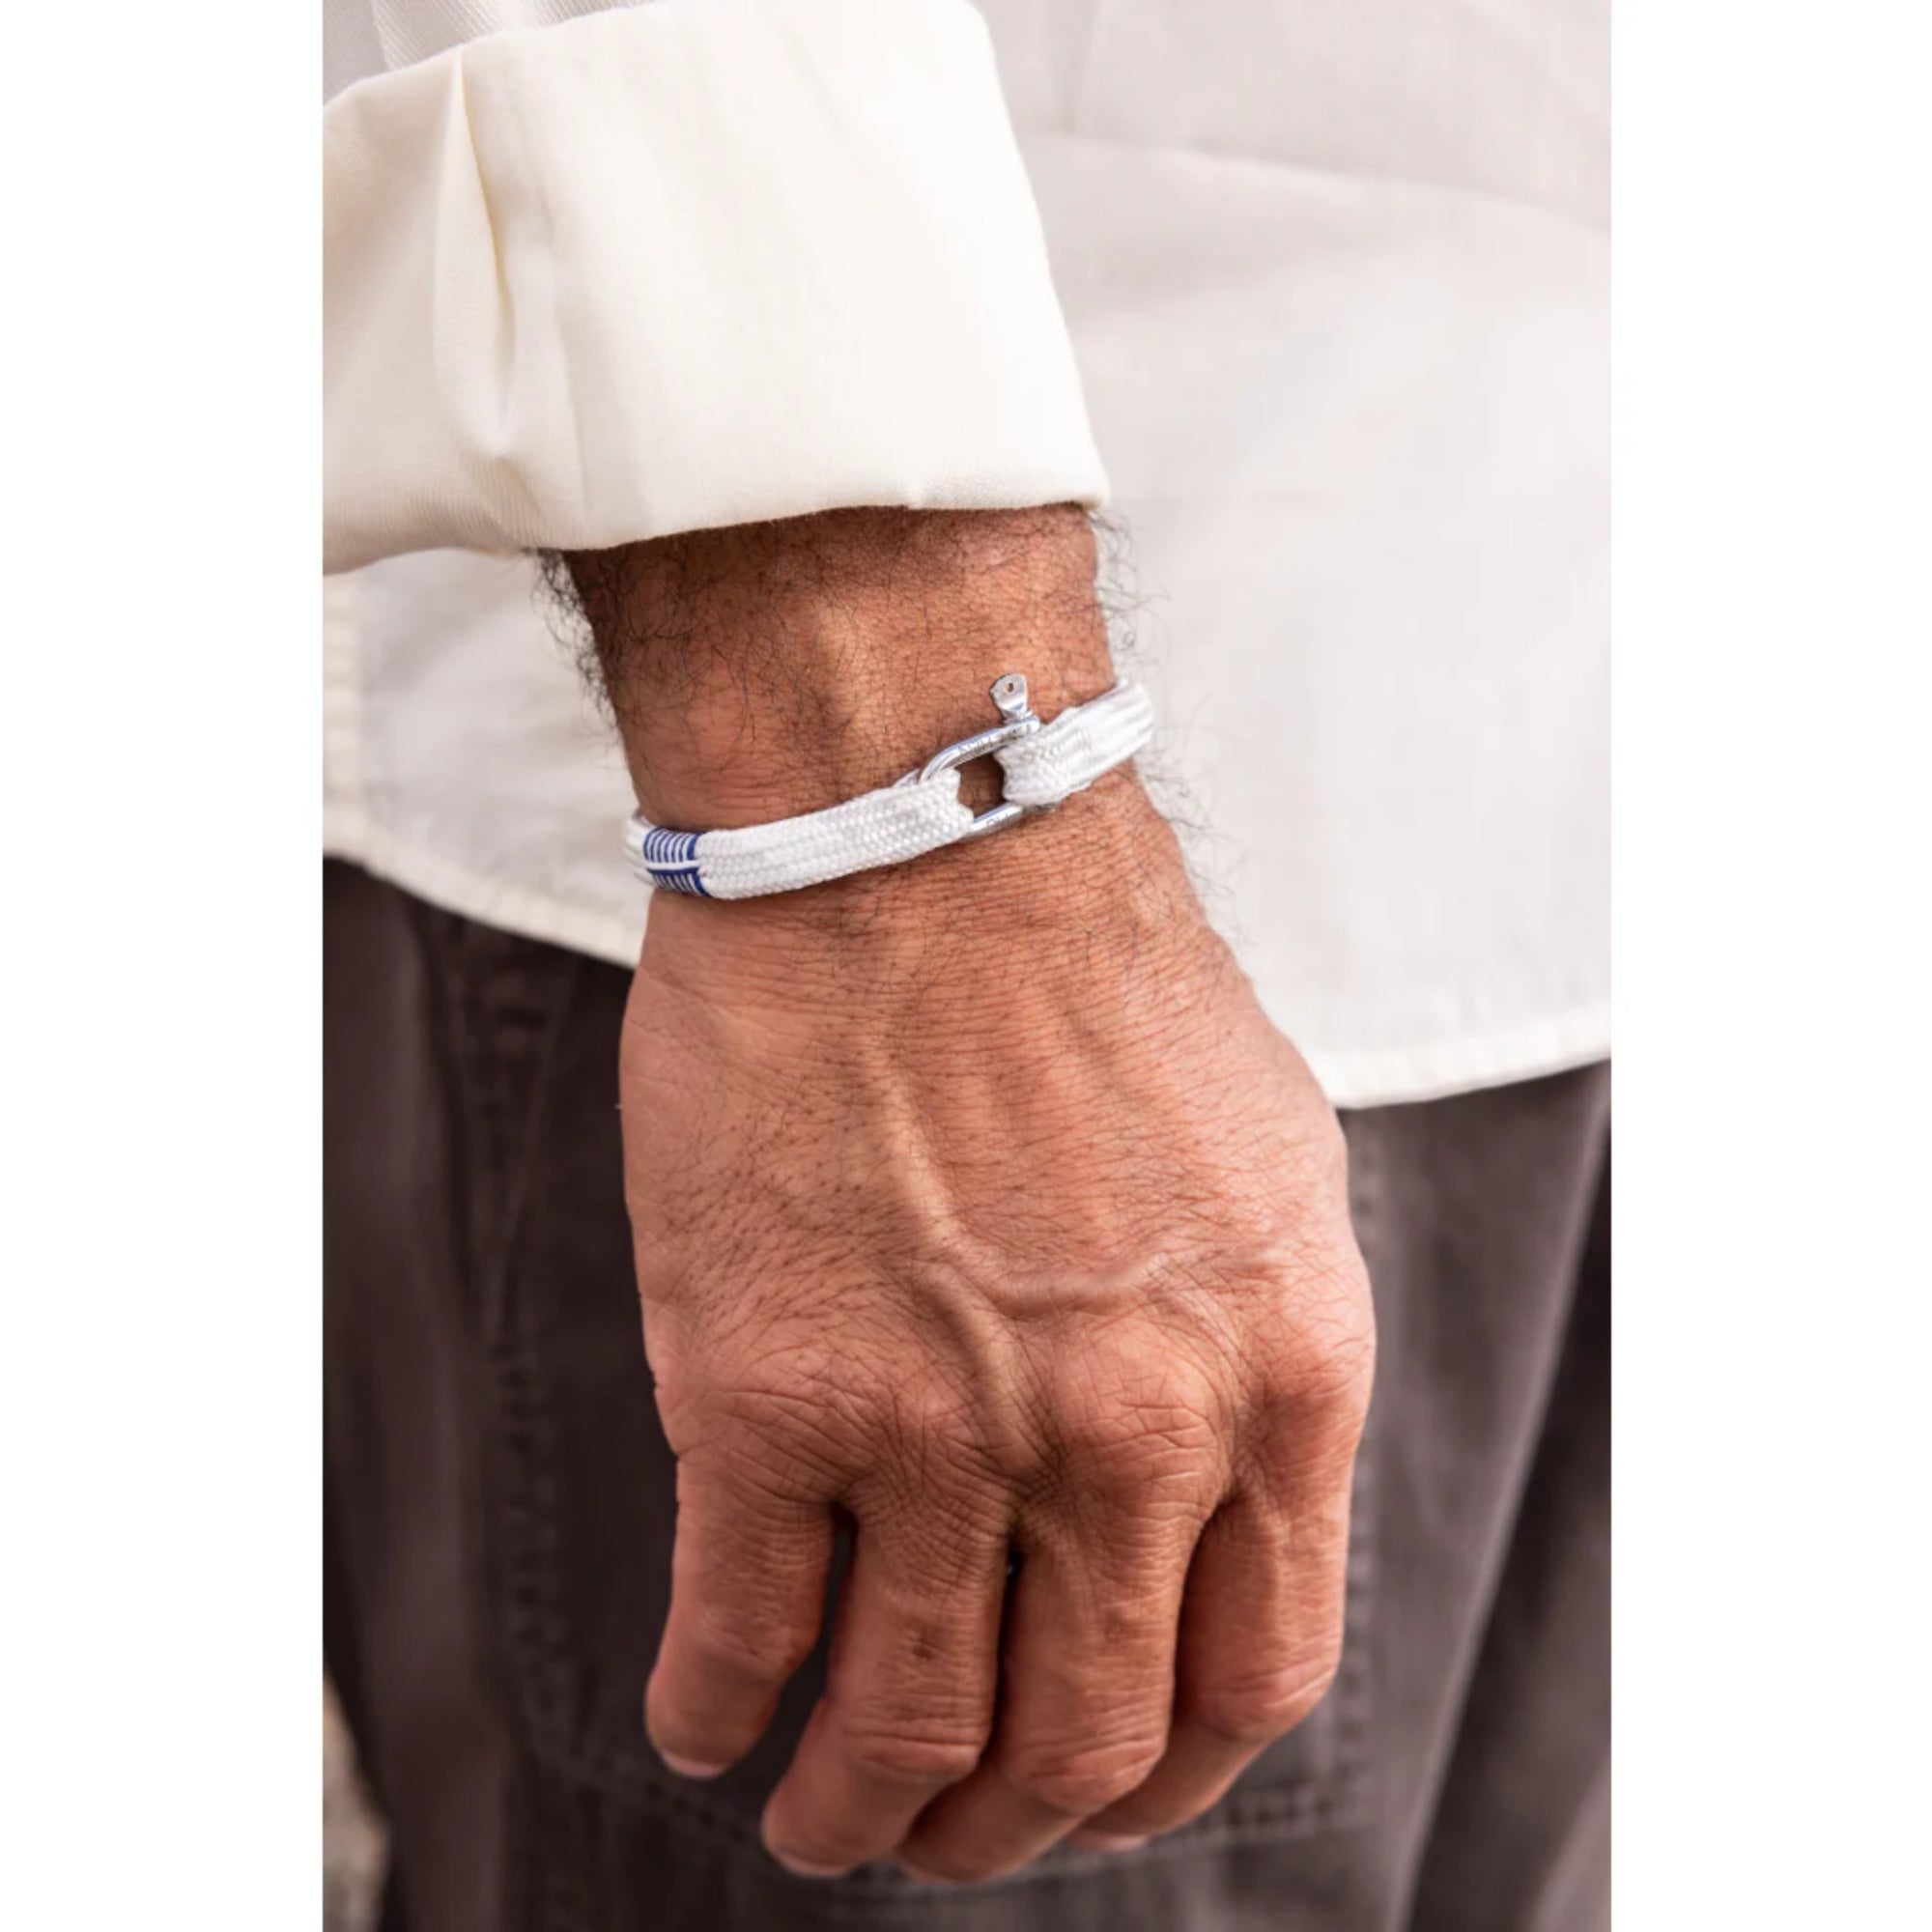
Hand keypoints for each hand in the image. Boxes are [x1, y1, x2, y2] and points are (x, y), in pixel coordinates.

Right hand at [621, 782, 1374, 1881]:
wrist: (911, 839)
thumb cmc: (1083, 982)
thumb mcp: (1263, 1177)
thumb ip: (1250, 1361)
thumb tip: (1203, 1505)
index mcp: (1275, 1379)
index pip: (1253, 1681)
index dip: (1165, 1777)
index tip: (1096, 1794)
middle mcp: (1129, 1433)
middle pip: (1080, 1743)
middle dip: (1005, 1827)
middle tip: (943, 1830)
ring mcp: (944, 1430)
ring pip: (905, 1729)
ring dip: (856, 1813)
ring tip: (818, 1821)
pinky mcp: (764, 1397)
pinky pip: (738, 1634)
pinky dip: (715, 1712)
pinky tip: (704, 1719)